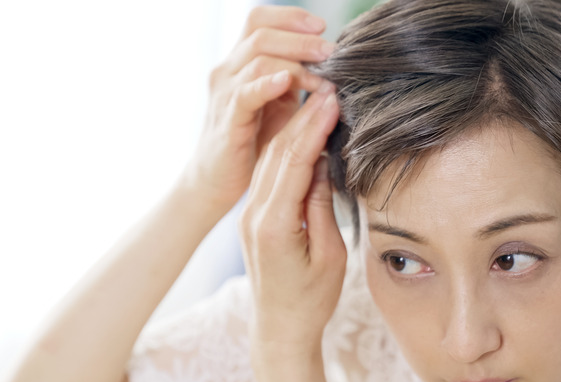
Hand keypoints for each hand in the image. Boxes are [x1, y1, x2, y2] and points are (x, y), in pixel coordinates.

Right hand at [182, 6, 333, 211]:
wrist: (219, 179)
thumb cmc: (253, 141)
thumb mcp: (280, 103)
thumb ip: (299, 80)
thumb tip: (336, 65)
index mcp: (241, 61)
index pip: (259, 20)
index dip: (290, 17)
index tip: (322, 27)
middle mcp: (229, 70)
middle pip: (261, 33)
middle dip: (300, 38)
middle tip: (332, 51)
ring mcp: (226, 93)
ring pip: (257, 58)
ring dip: (295, 63)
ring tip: (322, 75)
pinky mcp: (228, 119)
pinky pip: (245, 94)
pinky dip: (267, 84)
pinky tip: (288, 82)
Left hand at [239, 87, 345, 352]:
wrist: (279, 328)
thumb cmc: (310, 300)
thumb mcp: (330, 256)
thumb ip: (323, 208)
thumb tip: (323, 164)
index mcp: (274, 225)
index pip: (294, 162)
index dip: (313, 127)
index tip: (332, 99)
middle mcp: (255, 214)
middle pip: (278, 153)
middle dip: (303, 117)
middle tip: (328, 88)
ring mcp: (251, 214)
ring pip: (271, 159)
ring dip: (293, 128)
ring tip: (317, 100)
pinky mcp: (255, 215)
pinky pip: (270, 173)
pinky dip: (287, 148)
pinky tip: (301, 131)